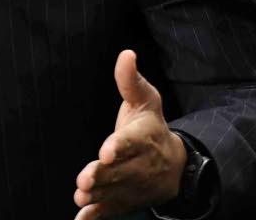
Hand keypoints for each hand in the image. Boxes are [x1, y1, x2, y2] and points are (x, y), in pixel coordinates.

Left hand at [73, 50, 187, 219]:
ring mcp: (134, 185)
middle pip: (120, 171)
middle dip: (103, 175)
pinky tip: (81, 219)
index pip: (131, 142)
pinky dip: (97, 216)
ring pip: (115, 191)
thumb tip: (126, 53)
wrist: (175, 164)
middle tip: (86, 178)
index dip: (119, 146)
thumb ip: (130, 80)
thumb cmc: (152, 126)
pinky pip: (112, 210)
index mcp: (143, 137)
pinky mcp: (126, 200)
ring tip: (81, 195)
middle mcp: (140, 164)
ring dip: (98, 195)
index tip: (107, 150)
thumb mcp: (145, 100)